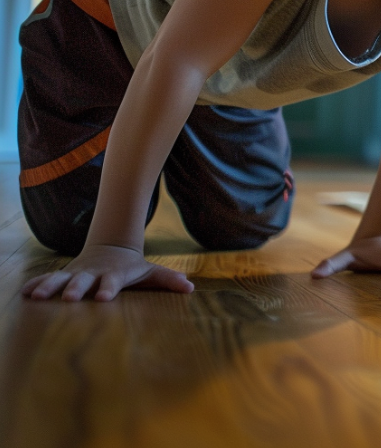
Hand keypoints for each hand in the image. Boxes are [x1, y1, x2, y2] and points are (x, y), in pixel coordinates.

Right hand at [21, 244, 193, 301]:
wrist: (112, 247)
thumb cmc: (133, 266)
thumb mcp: (151, 271)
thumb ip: (168, 279)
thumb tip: (191, 287)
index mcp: (114, 274)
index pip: (112, 282)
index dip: (108, 288)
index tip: (103, 298)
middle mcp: (93, 274)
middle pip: (83, 281)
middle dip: (75, 289)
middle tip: (69, 298)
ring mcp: (77, 273)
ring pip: (61, 279)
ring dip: (49, 287)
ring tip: (36, 297)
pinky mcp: (65, 275)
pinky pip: (48, 279)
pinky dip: (36, 284)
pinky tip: (24, 294)